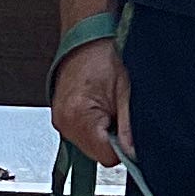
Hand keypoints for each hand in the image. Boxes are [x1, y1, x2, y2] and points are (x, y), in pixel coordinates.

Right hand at [52, 39, 131, 167]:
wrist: (86, 38)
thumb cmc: (103, 57)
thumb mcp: (126, 91)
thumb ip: (130, 127)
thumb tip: (134, 153)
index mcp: (78, 116)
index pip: (106, 157)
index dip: (123, 149)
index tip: (130, 132)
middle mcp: (64, 121)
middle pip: (97, 153)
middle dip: (113, 140)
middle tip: (118, 112)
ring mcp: (60, 121)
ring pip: (90, 146)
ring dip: (103, 133)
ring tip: (108, 107)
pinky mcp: (62, 118)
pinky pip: (83, 134)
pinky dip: (94, 127)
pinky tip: (100, 109)